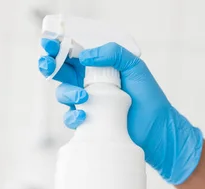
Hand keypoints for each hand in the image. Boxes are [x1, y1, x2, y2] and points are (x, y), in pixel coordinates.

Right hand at [39, 39, 202, 184]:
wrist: (157, 128)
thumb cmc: (149, 97)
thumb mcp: (135, 66)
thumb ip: (113, 53)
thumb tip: (85, 56)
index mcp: (99, 67)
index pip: (73, 54)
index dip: (58, 47)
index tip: (50, 44)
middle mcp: (90, 84)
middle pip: (61, 72)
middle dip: (49, 65)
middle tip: (48, 63)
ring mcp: (88, 104)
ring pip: (63, 94)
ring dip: (66, 93)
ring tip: (83, 97)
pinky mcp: (88, 123)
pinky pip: (70, 118)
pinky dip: (72, 116)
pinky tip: (83, 116)